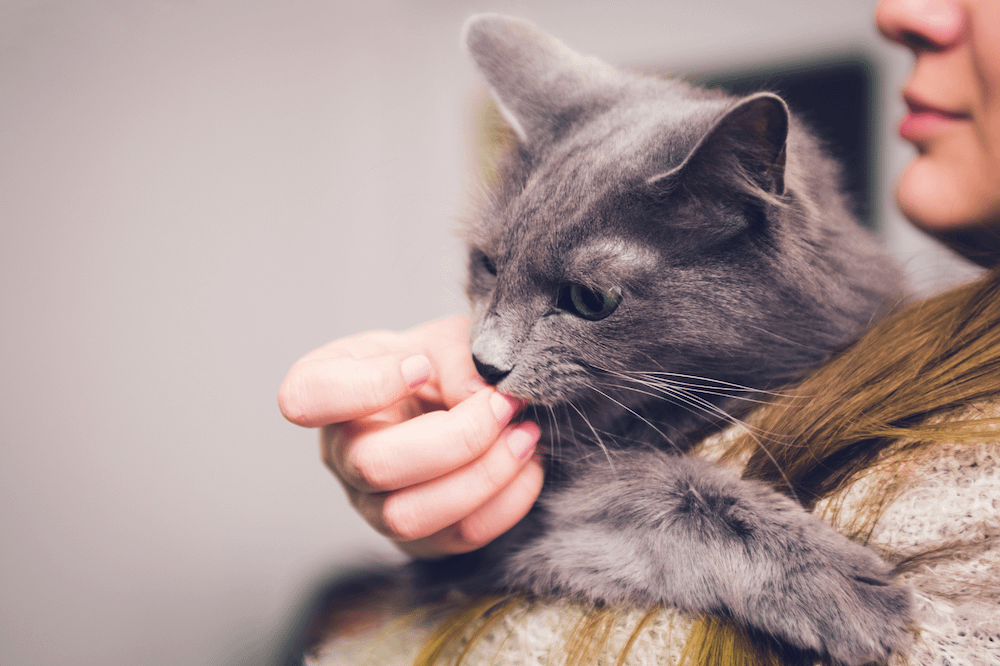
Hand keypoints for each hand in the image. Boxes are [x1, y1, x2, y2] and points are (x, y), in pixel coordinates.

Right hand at [278, 317, 543, 557]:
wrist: (461, 399)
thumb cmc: (438, 362)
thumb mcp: (446, 338)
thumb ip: (457, 356)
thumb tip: (477, 399)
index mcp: (327, 389)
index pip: (305, 399)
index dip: (365, 387)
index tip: (420, 366)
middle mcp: (340, 454)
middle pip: (374, 466)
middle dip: (456, 437)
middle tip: (504, 404)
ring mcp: (373, 505)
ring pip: (410, 517)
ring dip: (482, 476)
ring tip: (524, 435)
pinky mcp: (421, 539)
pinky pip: (459, 536)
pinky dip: (506, 501)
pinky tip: (528, 463)